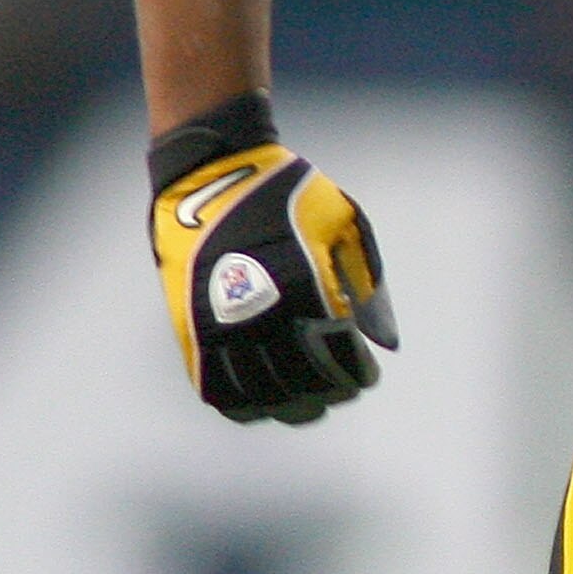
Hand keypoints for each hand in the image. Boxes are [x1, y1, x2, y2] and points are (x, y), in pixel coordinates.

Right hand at [149, 101, 397, 424]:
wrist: (210, 170)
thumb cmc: (287, 193)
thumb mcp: (344, 220)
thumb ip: (367, 280)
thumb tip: (384, 341)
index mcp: (303, 287)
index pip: (340, 360)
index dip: (358, 374)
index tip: (367, 372)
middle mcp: (260, 313)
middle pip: (302, 387)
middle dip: (328, 392)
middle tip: (339, 385)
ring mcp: (220, 324)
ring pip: (258, 396)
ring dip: (288, 404)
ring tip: (305, 396)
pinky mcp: (188, 329)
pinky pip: (215, 388)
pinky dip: (242, 403)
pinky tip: (263, 398)